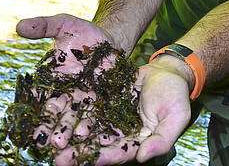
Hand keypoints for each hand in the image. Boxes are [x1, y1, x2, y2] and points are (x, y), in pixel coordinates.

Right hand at [16, 14, 125, 161]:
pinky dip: (90, 126)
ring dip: (66, 131)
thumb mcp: (63, 24)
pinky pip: (95, 115)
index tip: (24, 120)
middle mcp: (64, 91)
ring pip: (73, 117)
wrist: (112, 39)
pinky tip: (84, 137)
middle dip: (47, 125)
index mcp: (51, 77)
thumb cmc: (84, 32)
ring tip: (62, 143)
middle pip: (53, 111)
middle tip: (40, 141)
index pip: (37, 94)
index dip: (31, 107)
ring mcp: (83, 98)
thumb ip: (43, 26)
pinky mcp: (101, 101)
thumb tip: (18, 26)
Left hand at [62, 56, 190, 164]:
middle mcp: (122, 134)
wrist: (166, 70)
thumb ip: (162, 139)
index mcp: (140, 142)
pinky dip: (74, 116)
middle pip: (99, 146)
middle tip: (59, 159)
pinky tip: (58, 118)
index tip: (87, 160)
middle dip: (79, 154)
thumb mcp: (176, 116)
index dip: (104, 158)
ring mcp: (112, 119)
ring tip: (52, 143)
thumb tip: (143, 157)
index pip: (120, 154)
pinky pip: (87, 110)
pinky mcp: (104, 104)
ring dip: (71, 138)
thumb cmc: (175, 94)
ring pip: (89, 131)